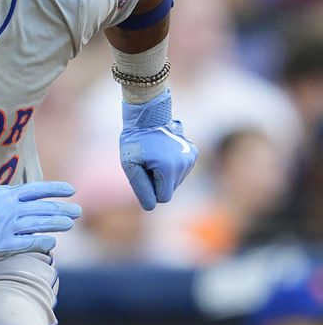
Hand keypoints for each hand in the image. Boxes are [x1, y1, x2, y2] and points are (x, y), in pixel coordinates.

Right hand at [0, 180, 81, 258]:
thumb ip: (17, 194)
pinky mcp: (4, 245)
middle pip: (43, 208)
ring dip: (57, 224)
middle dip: (62, 210)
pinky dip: (43, 242)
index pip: (38, 189)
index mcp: (8, 194)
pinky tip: (52, 242)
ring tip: (69, 224)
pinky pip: (28, 243)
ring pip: (39, 225)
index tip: (71, 191)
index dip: (56, 189)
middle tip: (77, 212)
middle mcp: (9, 209)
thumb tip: (41, 194)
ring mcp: (7, 227)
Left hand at [119, 89, 197, 210]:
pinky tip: (163, 153)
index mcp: (169, 168)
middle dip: (157, 182)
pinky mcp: (193, 152)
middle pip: (170, 190)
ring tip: (155, 156)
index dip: (151, 190)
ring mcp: (191, 158)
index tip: (143, 174)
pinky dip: (171, 166)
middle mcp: (184, 164)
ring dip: (164, 174)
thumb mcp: (130, 165)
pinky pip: (181, 170)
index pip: (163, 197)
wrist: (147, 116)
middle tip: (147, 163)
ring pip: (176, 181)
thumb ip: (140, 188)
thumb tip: (150, 207)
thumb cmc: (135, 141)